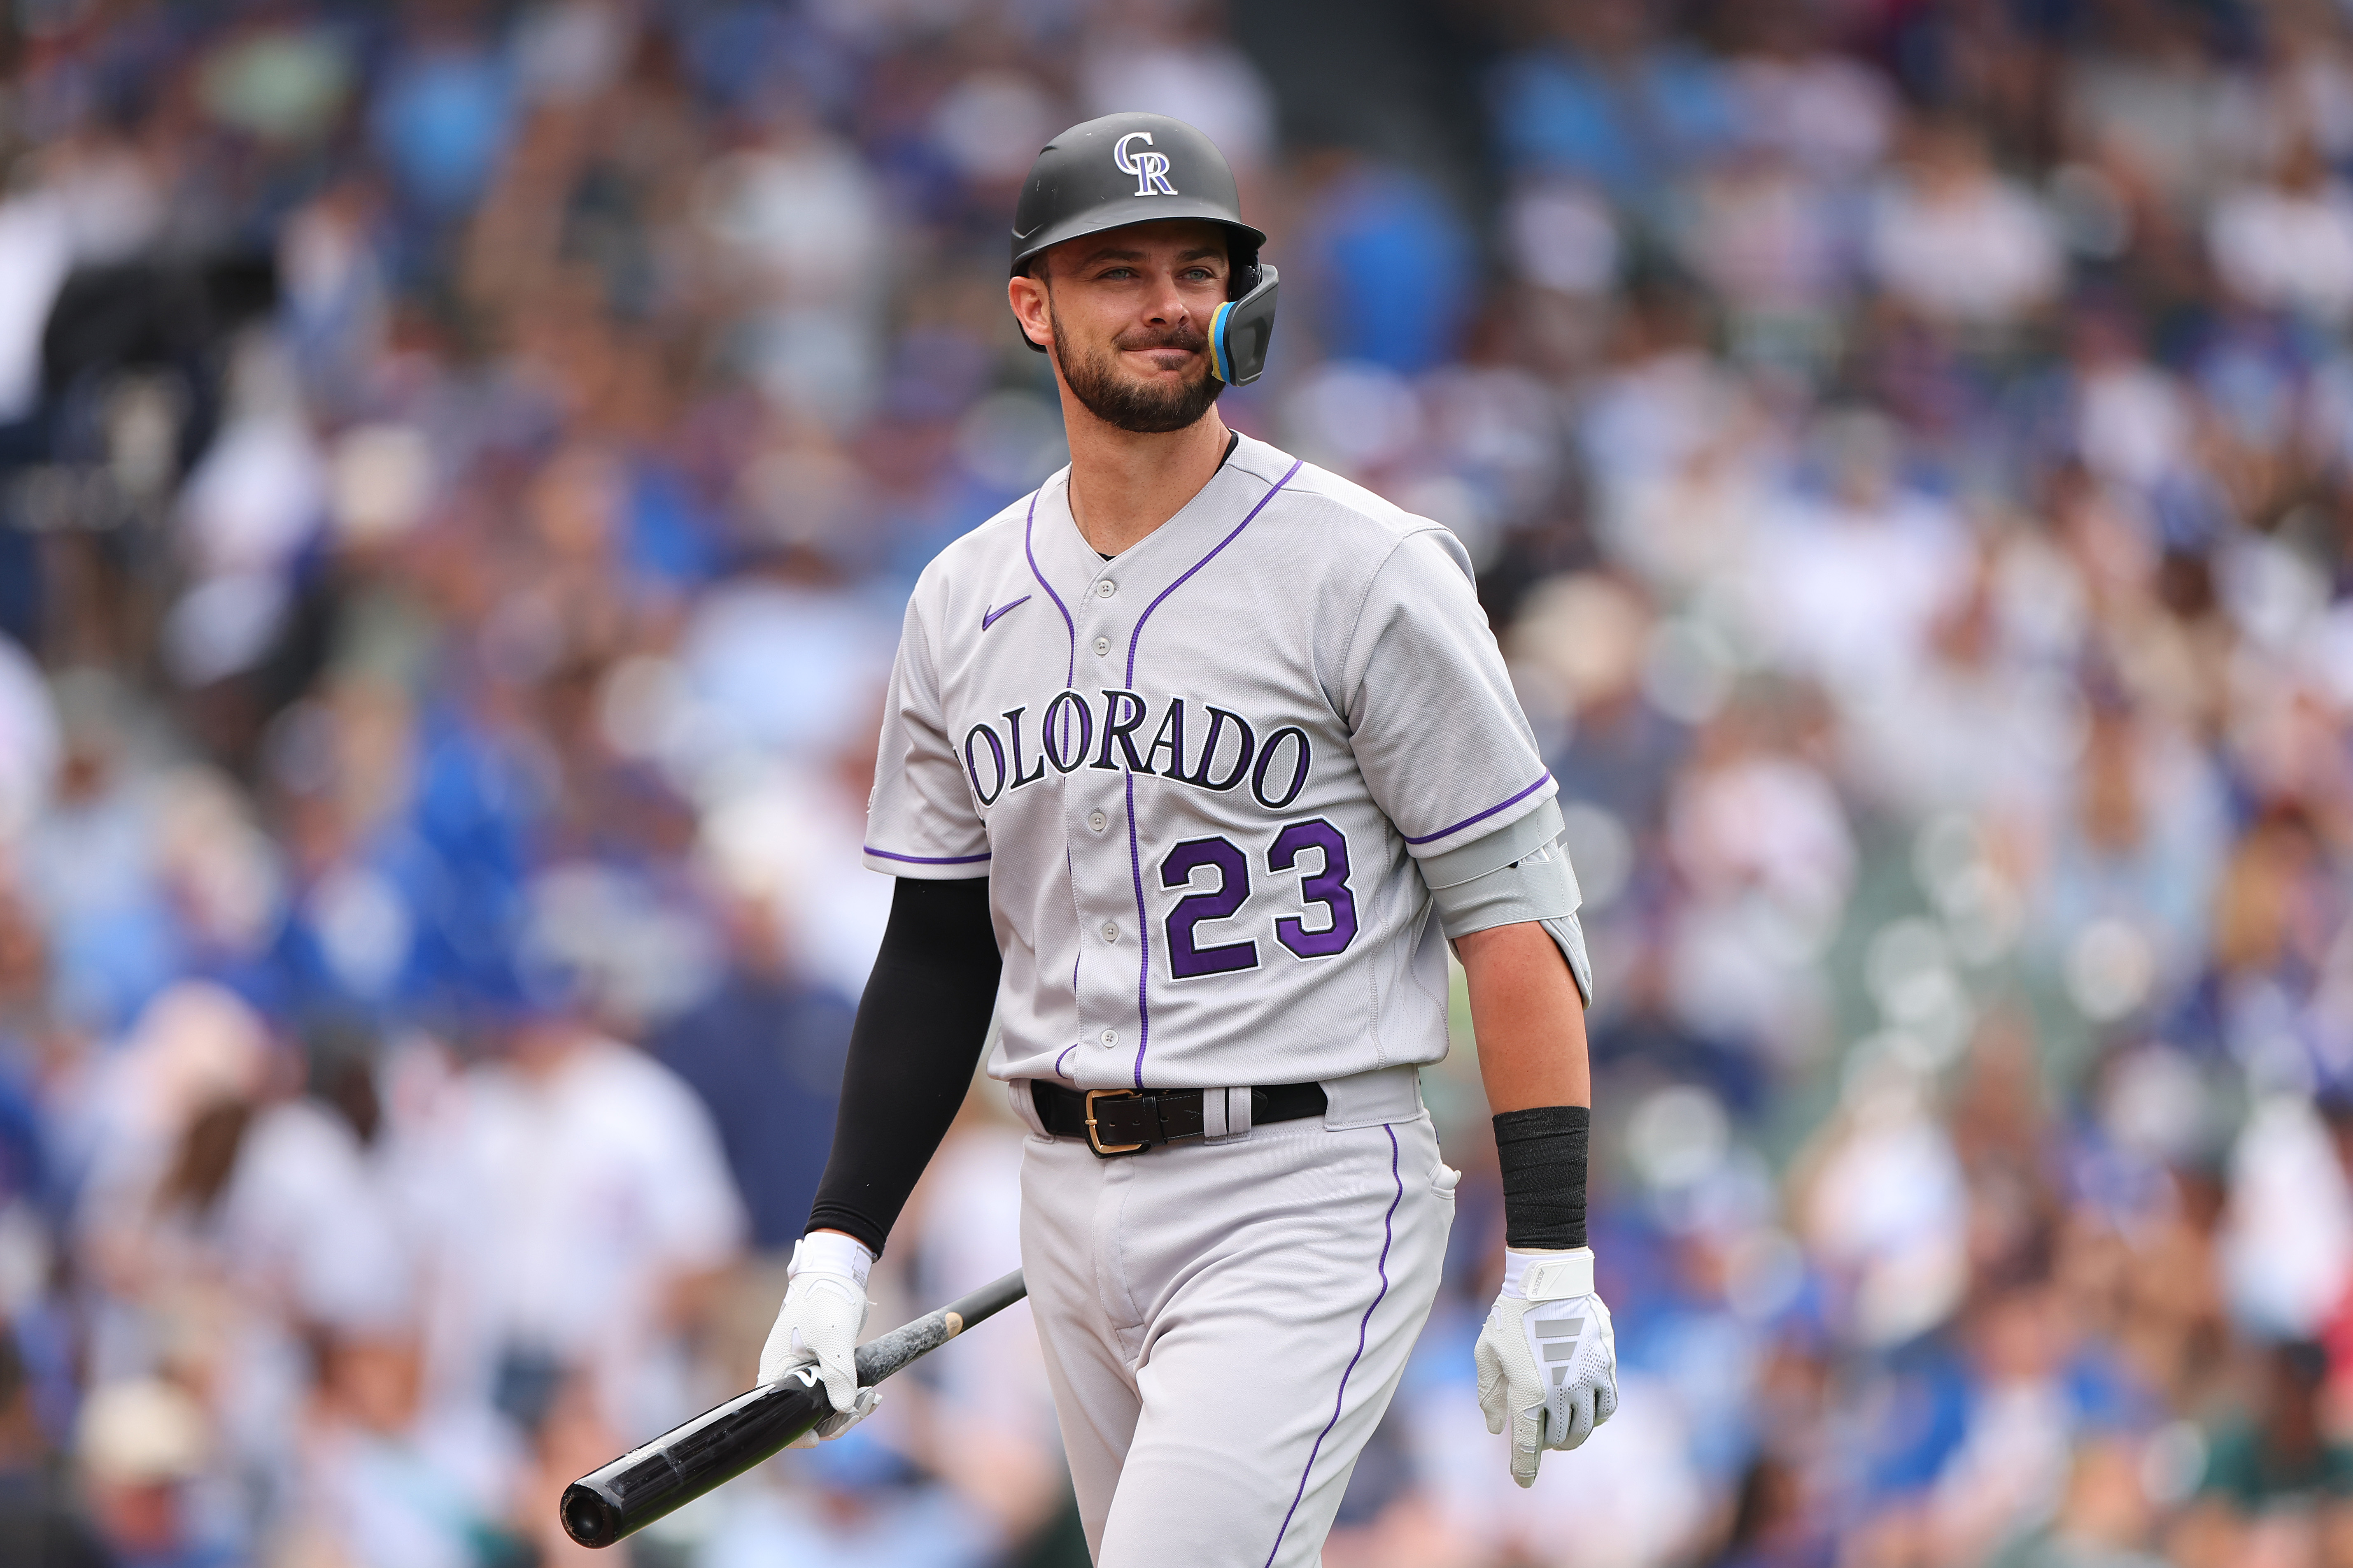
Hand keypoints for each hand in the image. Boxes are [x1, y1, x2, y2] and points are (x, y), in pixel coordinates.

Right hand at [759, 1232, 879, 1444]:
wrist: (837, 1274)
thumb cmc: (826, 1300)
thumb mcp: (834, 1337)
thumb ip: (839, 1373)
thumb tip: (845, 1408)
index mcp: (777, 1372)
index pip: (780, 1418)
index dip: (799, 1434)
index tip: (821, 1437)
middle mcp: (786, 1377)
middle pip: (805, 1418)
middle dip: (835, 1421)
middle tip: (863, 1407)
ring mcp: (803, 1374)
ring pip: (823, 1409)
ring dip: (848, 1411)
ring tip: (872, 1399)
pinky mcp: (820, 1369)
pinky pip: (834, 1395)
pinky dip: (852, 1398)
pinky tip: (872, 1394)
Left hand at [1474, 1247, 1617, 1486]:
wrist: (1550, 1280)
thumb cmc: (1511, 1315)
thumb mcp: (1486, 1352)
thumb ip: (1490, 1393)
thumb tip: (1496, 1427)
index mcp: (1527, 1392)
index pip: (1526, 1445)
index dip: (1524, 1468)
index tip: (1522, 1481)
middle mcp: (1560, 1393)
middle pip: (1556, 1439)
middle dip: (1544, 1446)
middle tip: (1536, 1440)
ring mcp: (1586, 1381)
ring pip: (1584, 1428)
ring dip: (1569, 1436)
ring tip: (1559, 1431)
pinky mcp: (1606, 1367)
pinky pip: (1607, 1407)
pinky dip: (1596, 1417)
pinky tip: (1584, 1411)